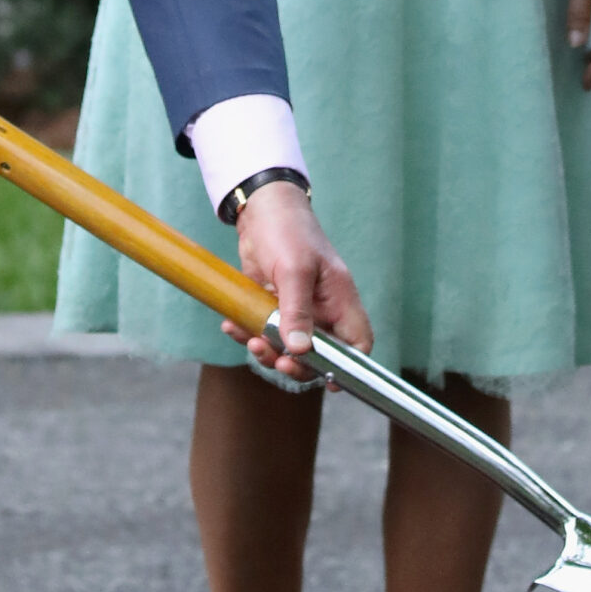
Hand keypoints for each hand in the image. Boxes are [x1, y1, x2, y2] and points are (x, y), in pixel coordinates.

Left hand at [222, 181, 371, 380]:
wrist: (259, 211)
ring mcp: (298, 309)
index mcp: (340, 300)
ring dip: (268, 350)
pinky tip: (232, 326)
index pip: (358, 342)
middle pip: (320, 355)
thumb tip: (299, 350)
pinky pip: (265, 332)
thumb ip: (297, 310)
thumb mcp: (294, 269)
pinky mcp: (274, 307)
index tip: (327, 380)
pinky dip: (249, 334)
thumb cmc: (287, 231)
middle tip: (276, 360)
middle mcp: (323, 309)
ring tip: (248, 339)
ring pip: (288, 348)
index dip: (349, 366)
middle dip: (296, 363)